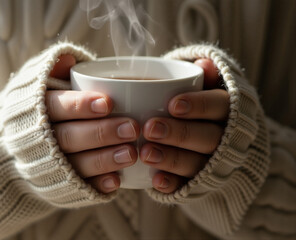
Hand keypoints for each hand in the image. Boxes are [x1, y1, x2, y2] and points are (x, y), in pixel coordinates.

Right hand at [47, 54, 139, 193]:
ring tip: (131, 154)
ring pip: (75, 164)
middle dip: (101, 133)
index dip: (80, 106)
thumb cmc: (40, 109)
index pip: (56, 107)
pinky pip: (78, 187)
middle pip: (68, 137)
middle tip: (132, 128)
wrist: (14, 148)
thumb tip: (69, 60)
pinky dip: (97, 185)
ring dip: (104, 160)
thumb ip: (54, 71)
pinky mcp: (59, 185)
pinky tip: (117, 181)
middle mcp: (40, 140)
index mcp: (36, 111)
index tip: (108, 103)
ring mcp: (49, 165)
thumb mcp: (38, 85)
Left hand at [140, 59, 228, 192]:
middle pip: (208, 137)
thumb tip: (203, 65)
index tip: (172, 104)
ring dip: (172, 159)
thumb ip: (199, 77)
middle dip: (179, 133)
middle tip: (150, 128)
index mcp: (228, 109)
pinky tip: (155, 181)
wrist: (215, 138)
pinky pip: (189, 186)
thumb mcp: (201, 86)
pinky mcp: (200, 182)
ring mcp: (214, 162)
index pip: (219, 106)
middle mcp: (226, 137)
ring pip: (198, 163)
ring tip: (146, 153)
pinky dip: (173, 184)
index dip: (199, 106)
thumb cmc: (197, 104)